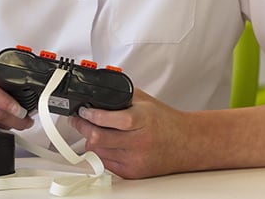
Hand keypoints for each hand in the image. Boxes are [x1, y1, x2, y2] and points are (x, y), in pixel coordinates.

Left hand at [70, 87, 191, 178]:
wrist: (185, 143)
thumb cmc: (165, 121)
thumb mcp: (144, 100)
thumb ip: (122, 95)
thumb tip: (98, 92)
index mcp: (142, 119)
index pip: (110, 119)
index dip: (91, 115)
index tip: (83, 111)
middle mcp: (138, 142)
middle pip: (99, 138)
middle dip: (83, 127)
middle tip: (79, 120)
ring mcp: (134, 159)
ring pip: (98, 152)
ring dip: (90, 140)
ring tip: (90, 130)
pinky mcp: (132, 172)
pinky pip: (105, 164)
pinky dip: (100, 152)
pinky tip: (103, 143)